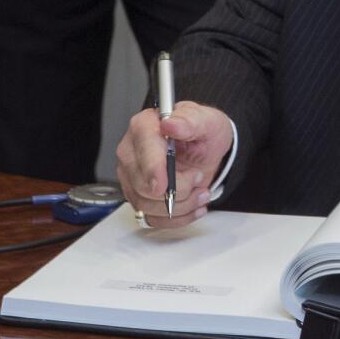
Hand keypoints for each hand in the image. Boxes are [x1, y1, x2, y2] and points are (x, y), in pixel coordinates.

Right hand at [116, 100, 233, 227]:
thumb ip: (190, 121)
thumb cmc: (202, 132)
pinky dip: (178, 217)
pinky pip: (153, 218)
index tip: (164, 184)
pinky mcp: (139, 197)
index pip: (143, 150)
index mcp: (144, 126)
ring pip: (147, 205)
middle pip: (143, 184)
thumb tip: (171, 124)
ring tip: (201, 191)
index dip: (153, 170)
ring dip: (182, 204)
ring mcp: (133, 177)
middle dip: (178, 188)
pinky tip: (194, 206)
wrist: (207, 149)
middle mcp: (132, 152)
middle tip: (199, 178)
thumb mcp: (207, 120)